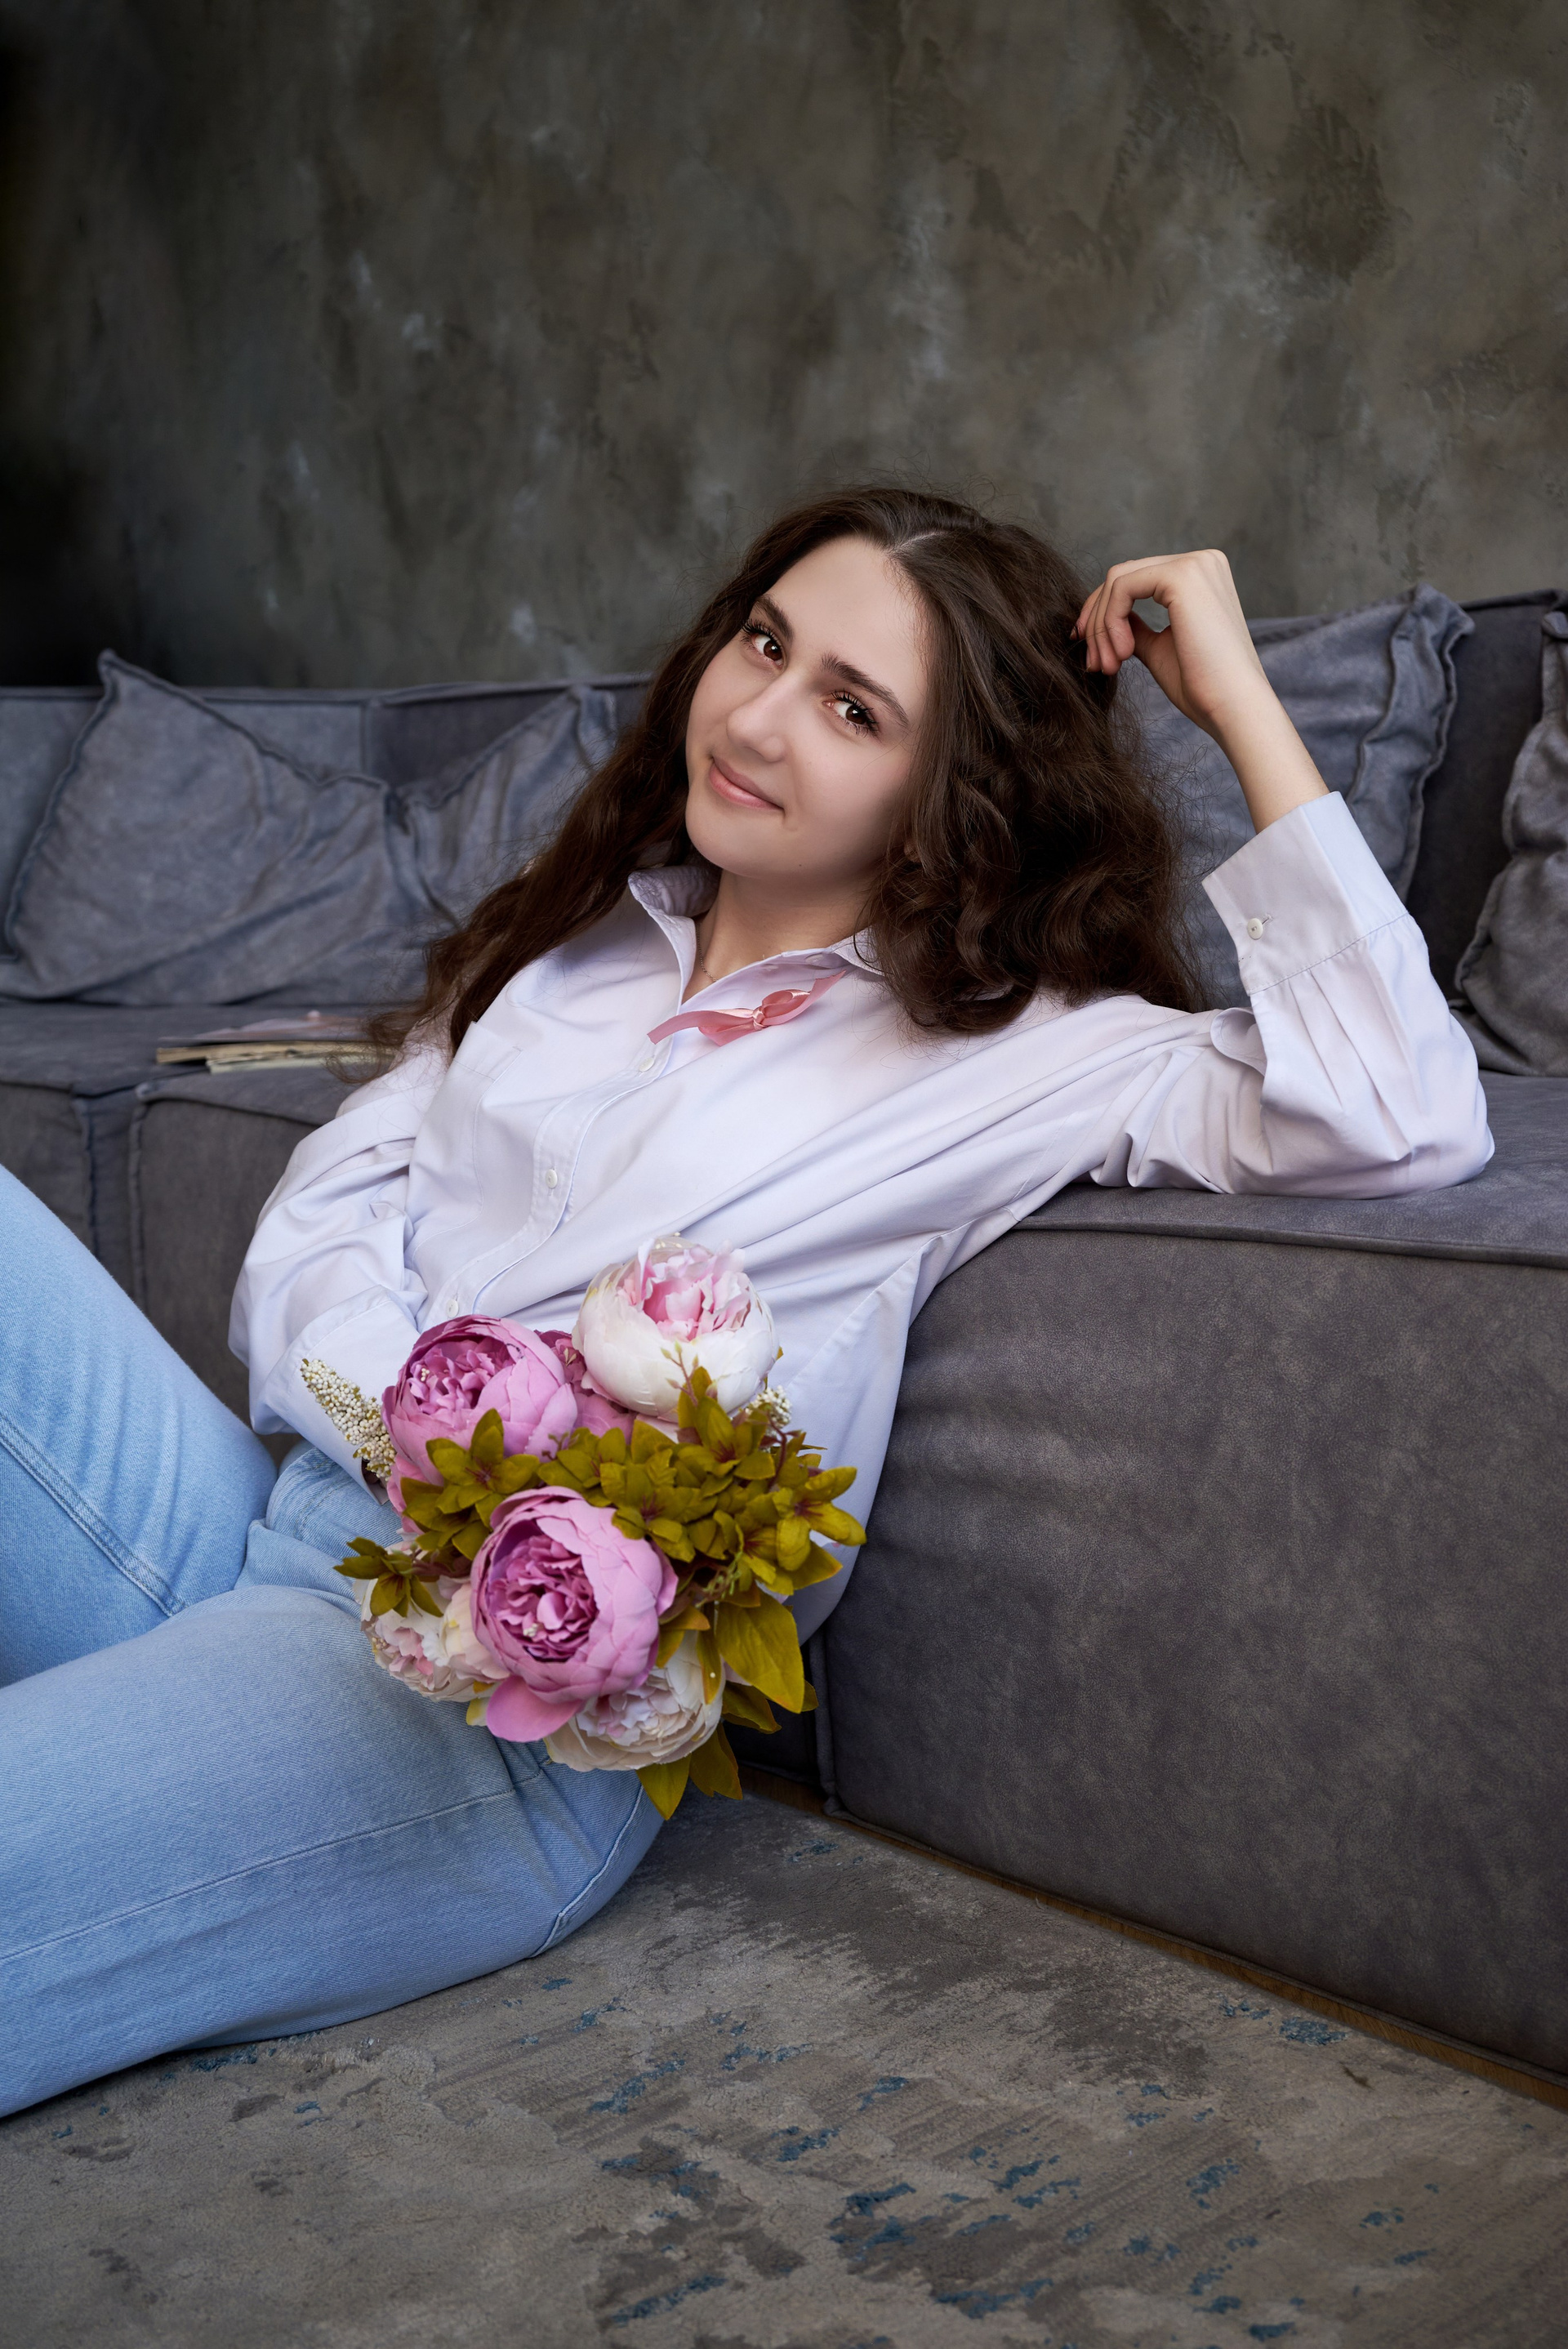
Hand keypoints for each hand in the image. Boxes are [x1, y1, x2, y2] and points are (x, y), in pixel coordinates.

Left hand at [1074, 548, 1326, 831]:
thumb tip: (1110, 620)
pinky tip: (1121, 655)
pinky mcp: (1182, 575)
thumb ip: (1137, 628)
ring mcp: (1193, 564)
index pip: (1135, 581)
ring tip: (1106, 667)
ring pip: (1117, 581)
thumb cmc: (1202, 687)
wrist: (1234, 707)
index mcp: (1200, 576)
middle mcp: (1201, 561)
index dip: (1102, 614)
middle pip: (1122, 577)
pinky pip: (1122, 587)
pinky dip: (1110, 623)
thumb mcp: (1160, 649)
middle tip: (1092, 664)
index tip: (1090, 651)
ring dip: (1101, 628)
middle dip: (1096, 622)